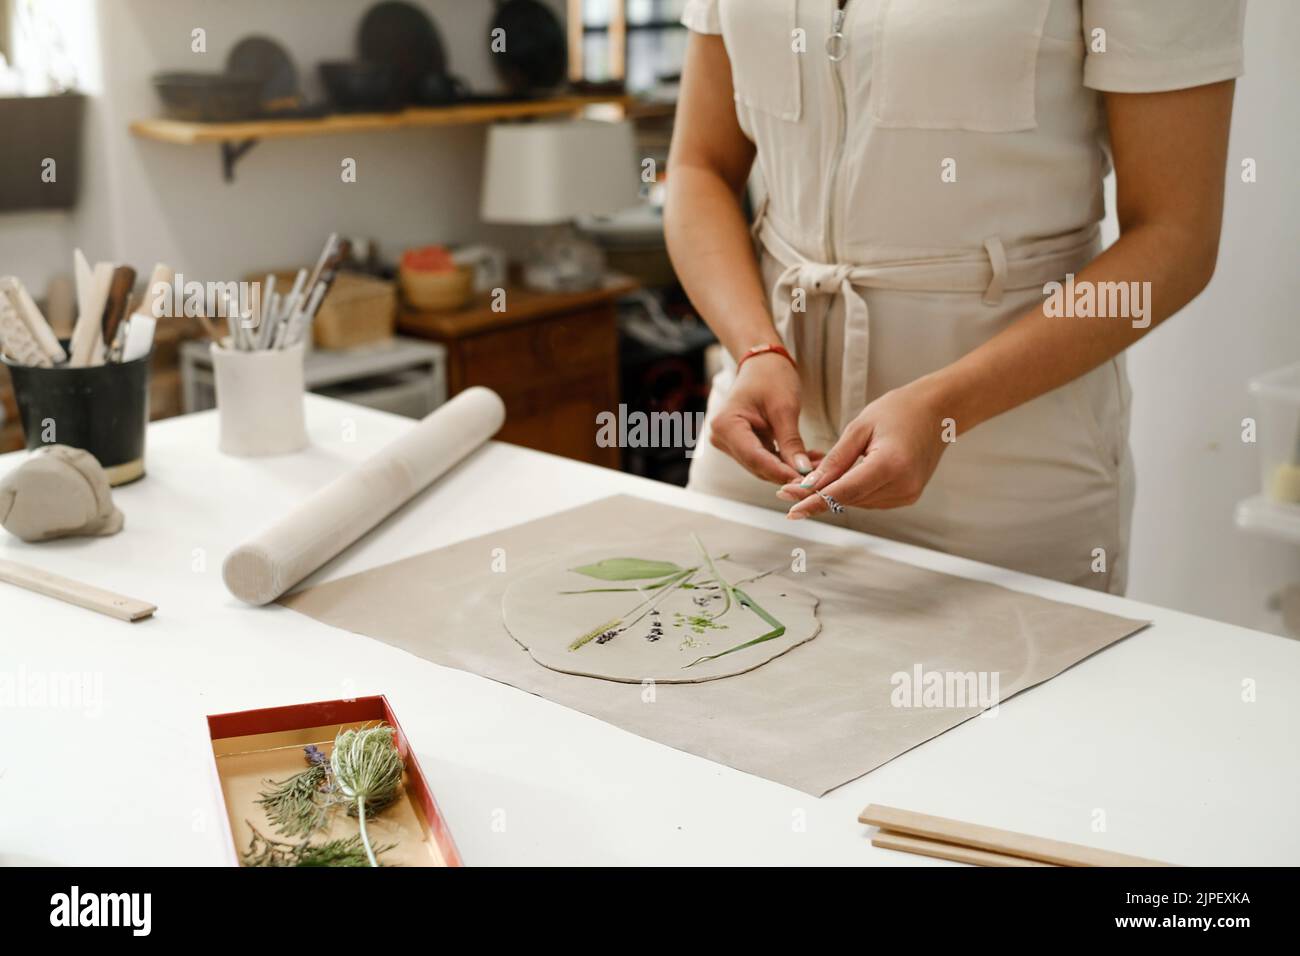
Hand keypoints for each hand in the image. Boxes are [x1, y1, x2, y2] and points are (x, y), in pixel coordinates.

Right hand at [709, 352, 820, 483]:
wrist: (762, 363)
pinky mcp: (741, 445)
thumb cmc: (770, 376)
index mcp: (726, 425)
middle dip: (787, 472)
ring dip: (789, 468)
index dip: (780, 472)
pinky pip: (764, 459)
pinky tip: (807, 460)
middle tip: (817, 477)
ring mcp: (730, 442)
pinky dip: (785, 461)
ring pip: (762, 466)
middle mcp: (722, 437)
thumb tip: (802, 471)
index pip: (755, 458)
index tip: (805, 481)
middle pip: (757, 465)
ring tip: (818, 467)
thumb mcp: (784, 409)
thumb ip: (791, 443)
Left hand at [777, 380, 950, 518]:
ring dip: (834, 493)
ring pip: (857, 502)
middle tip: (790, 488)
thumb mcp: (860, 428)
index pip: (845, 492)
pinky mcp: (907, 496)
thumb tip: (810, 486)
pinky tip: (839, 479)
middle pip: (849, 499)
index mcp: (891, 465)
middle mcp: (902, 485)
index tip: (792, 510)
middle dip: (819, 495)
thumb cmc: (900, 410)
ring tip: (812, 478)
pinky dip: (852, 491)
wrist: (938, 411)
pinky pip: (870, 499)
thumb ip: (835, 460)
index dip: (815, 502)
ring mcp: (908, 494)